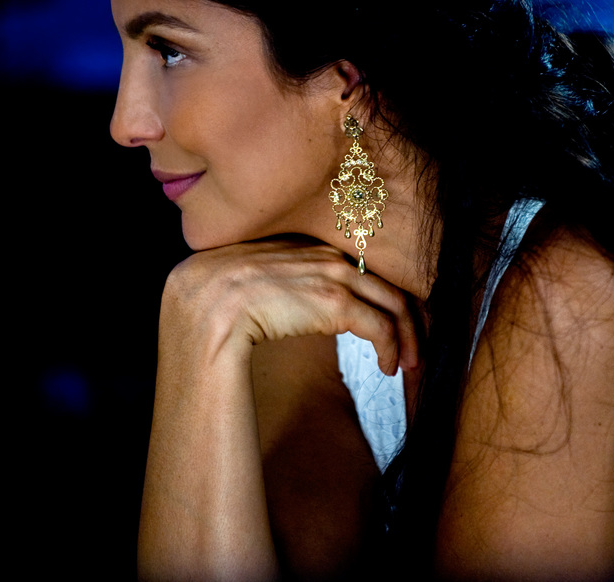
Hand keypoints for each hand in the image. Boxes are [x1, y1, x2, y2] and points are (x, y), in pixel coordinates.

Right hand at [159, 238, 418, 374]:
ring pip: (391, 301)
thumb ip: (269, 284)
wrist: (200, 316)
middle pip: (380, 280)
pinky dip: (392, 348)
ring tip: (408, 361)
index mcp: (298, 245)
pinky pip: (381, 325)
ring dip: (406, 336)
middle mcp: (320, 252)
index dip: (374, 294)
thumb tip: (283, 306)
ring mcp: (329, 273)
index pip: (352, 265)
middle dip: (404, 314)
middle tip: (413, 343)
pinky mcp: (335, 301)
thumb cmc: (210, 310)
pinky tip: (388, 368)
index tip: (384, 319)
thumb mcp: (240, 284)